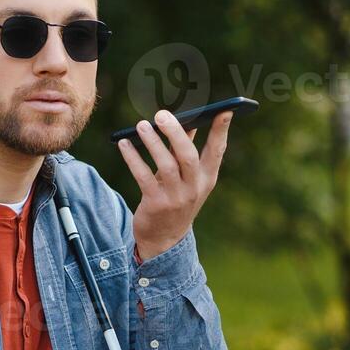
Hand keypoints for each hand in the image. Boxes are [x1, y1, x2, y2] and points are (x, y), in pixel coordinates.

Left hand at [119, 109, 232, 261]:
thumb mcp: (186, 178)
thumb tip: (184, 121)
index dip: (221, 131)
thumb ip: (184, 152)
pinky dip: (133, 158)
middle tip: (162, 114)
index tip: (225, 110)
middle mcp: (194, 188)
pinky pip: (143, 177)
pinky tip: (124, 144)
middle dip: (176, 133)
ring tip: (142, 125)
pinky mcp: (156, 204)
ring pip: (166, 165)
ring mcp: (176, 198)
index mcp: (207, 178)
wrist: (164, 239)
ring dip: (153, 143)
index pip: (217, 151)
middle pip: (189, 156)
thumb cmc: (176, 199)